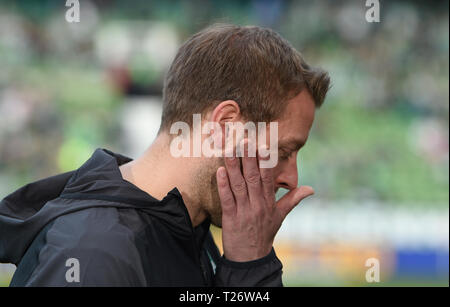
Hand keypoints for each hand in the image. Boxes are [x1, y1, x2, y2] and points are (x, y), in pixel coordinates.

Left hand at [216, 140, 313, 261]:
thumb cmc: (265, 234)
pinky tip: (220, 171)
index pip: (268, 178)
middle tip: (244, 140)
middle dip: (248, 158)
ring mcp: (244, 211)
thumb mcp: (281, 216)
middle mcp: (258, 204)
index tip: (262, 145)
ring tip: (229, 150)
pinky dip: (223, 185)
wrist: (252, 259)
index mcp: (269, 202)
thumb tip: (311, 189)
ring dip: (233, 167)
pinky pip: (227, 199)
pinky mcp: (231, 218)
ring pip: (238, 185)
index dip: (265, 161)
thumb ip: (293, 199)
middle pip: (252, 177)